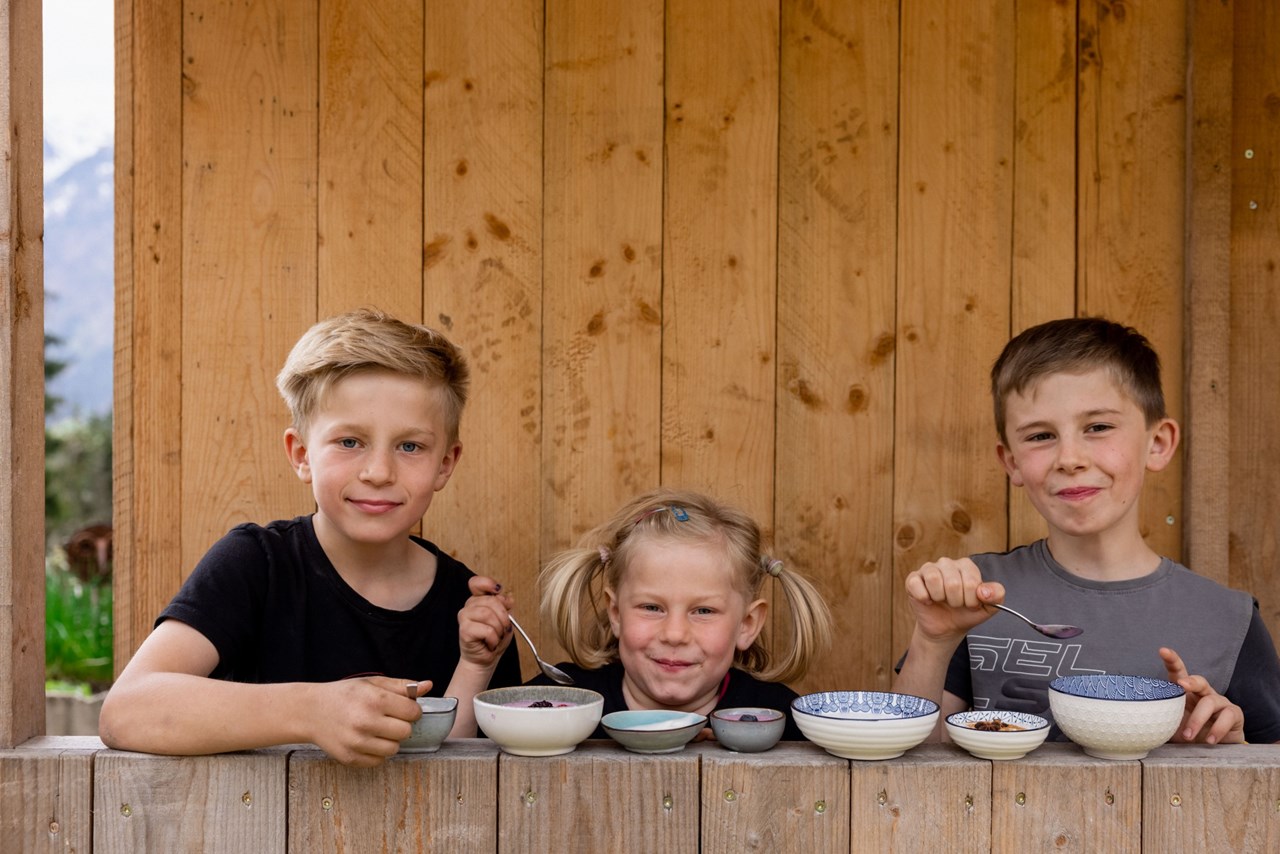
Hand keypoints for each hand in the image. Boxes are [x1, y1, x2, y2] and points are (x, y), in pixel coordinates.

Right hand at [307, 676, 430, 765]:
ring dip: (390, 740)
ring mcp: (357, 742)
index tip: (403, 709)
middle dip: (402, 725)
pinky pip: (378, 761)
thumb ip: (402, 686)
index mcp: (375, 700)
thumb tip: (428, 686)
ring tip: (378, 730)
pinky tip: (367, 740)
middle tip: (390, 720)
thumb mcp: (372, 683)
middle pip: (406, 732)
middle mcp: (366, 722)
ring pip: (393, 749)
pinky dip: (377, 753)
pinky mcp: (350, 758)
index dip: (411, 710)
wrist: (310, 711)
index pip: (413, 712)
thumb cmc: (345, 695)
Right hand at [458, 575, 514, 668]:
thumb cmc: (494, 638)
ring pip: (488, 614)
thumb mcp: (506, 619)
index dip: (487, 583)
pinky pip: (486, 630)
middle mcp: (469, 606)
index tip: (497, 590)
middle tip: (504, 628)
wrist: (486, 659)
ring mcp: (464, 617)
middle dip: (504, 617)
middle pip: (491, 600)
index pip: (476, 583)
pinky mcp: (464, 630)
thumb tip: (508, 598)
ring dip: (499, 629)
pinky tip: (490, 643)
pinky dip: (494, 638)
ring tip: (497, 636)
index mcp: (478, 600)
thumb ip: (506, 606)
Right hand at [903, 557, 1004, 643]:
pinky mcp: (913, 579)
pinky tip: (928, 601)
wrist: (947, 628)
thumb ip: (996, 595)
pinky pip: (916, 584)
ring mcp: (928, 569)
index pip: (971, 581)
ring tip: (942, 601)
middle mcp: (947, 563)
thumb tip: (984, 591)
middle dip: (956, 601)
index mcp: (966, 565)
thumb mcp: (988, 607)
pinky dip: (923, 598)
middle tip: (955, 605)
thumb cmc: (966, 613)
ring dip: (940, 598)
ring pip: (934, 579)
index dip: (971, 599)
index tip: (970, 604)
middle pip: (952, 582)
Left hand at [1160, 647, 1244, 744]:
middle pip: (1199, 681)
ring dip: (1198, 720)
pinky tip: (1209, 740)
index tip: (1162, 651)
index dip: (1172, 660)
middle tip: (1182, 685)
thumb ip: (1157, 721)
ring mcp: (1220, 702)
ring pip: (1210, 702)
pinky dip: (1217, 728)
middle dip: (1190, 681)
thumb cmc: (1189, 735)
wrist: (1215, 750)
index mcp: (1185, 693)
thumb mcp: (1170, 727)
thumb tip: (1135, 724)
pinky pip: (1227, 715)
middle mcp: (1203, 693)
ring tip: (1188, 737)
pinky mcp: (1234, 714)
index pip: (1178, 673)